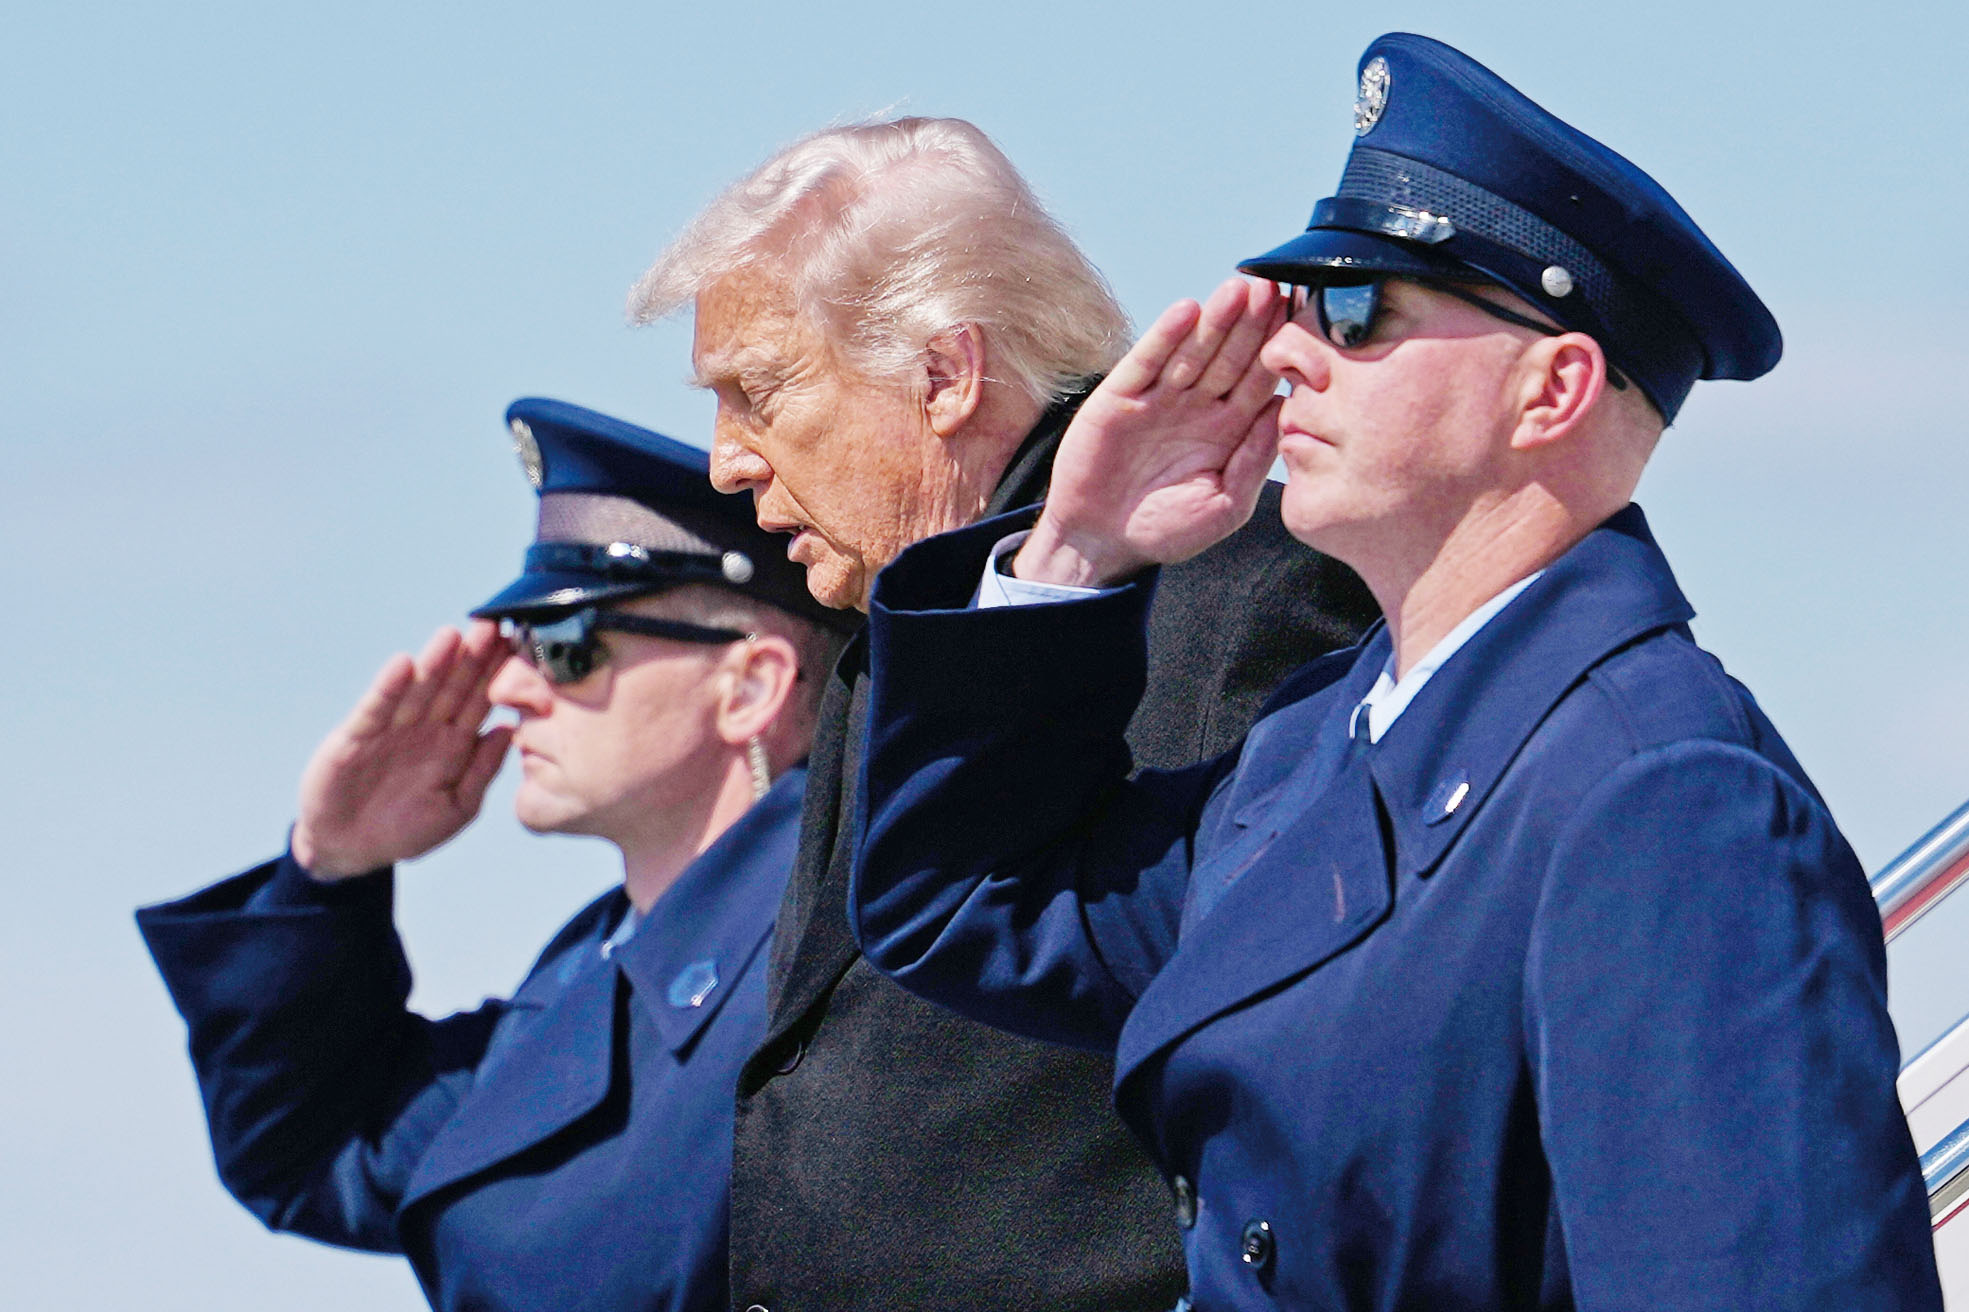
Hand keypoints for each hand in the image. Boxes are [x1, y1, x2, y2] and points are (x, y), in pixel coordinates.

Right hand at [290, 621, 514, 879]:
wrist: (349, 849)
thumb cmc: (406, 830)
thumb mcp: (456, 807)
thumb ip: (482, 771)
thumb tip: (511, 732)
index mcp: (453, 744)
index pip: (480, 702)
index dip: (498, 676)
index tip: (520, 647)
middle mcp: (425, 729)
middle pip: (452, 686)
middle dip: (472, 658)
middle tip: (493, 626)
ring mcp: (391, 730)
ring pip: (418, 691)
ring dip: (434, 663)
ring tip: (453, 635)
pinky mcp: (356, 737)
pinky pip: (376, 709)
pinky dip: (389, 688)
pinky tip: (404, 665)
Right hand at [1015, 277, 1284, 586]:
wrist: (1101, 542)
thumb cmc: (1166, 529)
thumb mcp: (1224, 505)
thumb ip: (1253, 461)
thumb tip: (1283, 412)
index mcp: (1228, 428)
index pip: (1259, 380)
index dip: (1278, 349)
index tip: (1300, 320)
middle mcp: (1197, 406)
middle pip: (1230, 356)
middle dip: (1251, 323)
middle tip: (1273, 288)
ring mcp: (1158, 398)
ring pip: (1192, 351)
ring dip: (1215, 320)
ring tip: (1238, 289)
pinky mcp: (1120, 397)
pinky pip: (1146, 361)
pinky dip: (1165, 337)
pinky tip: (1186, 312)